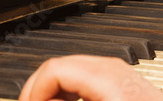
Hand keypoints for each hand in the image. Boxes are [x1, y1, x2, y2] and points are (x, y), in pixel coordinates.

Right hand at [20, 55, 162, 100]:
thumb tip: (34, 98)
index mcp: (108, 78)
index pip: (54, 67)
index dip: (32, 89)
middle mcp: (118, 70)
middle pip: (64, 65)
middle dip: (43, 90)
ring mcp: (126, 76)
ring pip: (77, 72)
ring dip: (58, 92)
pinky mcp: (130, 86)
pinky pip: (92, 81)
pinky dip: (75, 93)